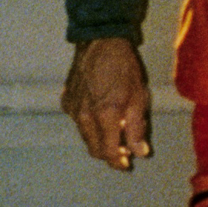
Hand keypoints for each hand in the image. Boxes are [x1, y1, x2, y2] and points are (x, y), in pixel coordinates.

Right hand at [61, 37, 151, 170]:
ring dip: (99, 140)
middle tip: (124, 150)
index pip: (108, 152)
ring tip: (115, 133)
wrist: (100, 42)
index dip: (118, 162)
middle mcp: (84, 117)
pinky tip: (100, 114)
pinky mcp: (66, 101)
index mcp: (105, 116)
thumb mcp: (139, 96)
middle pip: (94, 149)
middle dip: (108, 155)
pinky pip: (78, 121)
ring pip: (85, 137)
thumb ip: (137, 127)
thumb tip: (140, 153)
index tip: (127, 164)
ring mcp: (72, 109)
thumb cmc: (124, 68)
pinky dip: (89, 124)